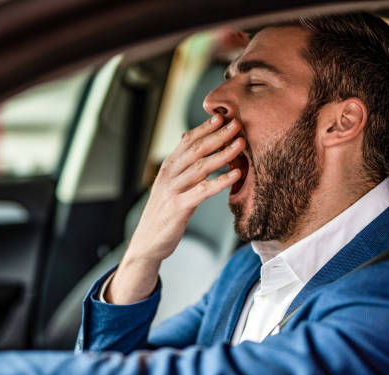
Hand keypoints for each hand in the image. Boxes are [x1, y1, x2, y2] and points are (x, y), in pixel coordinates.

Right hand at [106, 114, 244, 303]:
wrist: (147, 243)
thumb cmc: (164, 214)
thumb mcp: (171, 187)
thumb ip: (184, 170)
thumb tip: (202, 153)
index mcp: (168, 167)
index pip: (187, 141)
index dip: (205, 128)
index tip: (223, 116)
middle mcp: (169, 175)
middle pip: (196, 150)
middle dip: (218, 135)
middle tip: (237, 123)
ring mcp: (173, 190)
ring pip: (201, 167)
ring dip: (223, 154)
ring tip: (241, 144)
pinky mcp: (179, 207)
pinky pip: (203, 191)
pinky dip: (221, 181)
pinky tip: (236, 174)